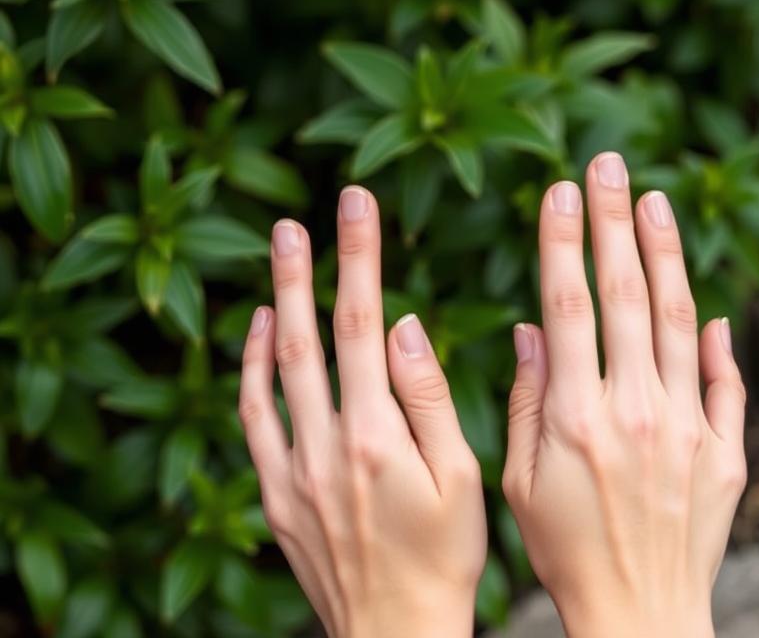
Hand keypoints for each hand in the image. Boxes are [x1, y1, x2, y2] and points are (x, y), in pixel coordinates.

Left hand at [239, 186, 486, 637]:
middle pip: (311, 336)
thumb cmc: (444, 559)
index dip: (359, 258)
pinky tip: (258, 329)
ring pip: (276, 368)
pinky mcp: (275, 492)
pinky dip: (252, 367)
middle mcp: (325, 444)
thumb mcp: (462, 478)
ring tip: (279, 251)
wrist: (393, 633)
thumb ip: (429, 398)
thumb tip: (405, 327)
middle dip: (306, 269)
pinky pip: (253, 416)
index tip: (355, 207)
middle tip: (298, 218)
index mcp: (377, 436)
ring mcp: (292, 469)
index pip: (365, 325)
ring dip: (276, 304)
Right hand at [502, 153, 746, 637]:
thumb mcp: (519, 480)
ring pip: (679, 321)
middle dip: (615, 222)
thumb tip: (534, 329)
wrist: (638, 614)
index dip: (564, 241)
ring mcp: (685, 428)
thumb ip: (527, 398)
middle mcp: (634, 411)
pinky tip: (712, 302)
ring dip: (665, 257)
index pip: (569, 306)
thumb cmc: (564, 549)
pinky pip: (722, 382)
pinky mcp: (723, 452)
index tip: (563, 191)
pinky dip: (717, 340)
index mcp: (574, 416)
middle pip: (627, 296)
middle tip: (611, 165)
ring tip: (655, 202)